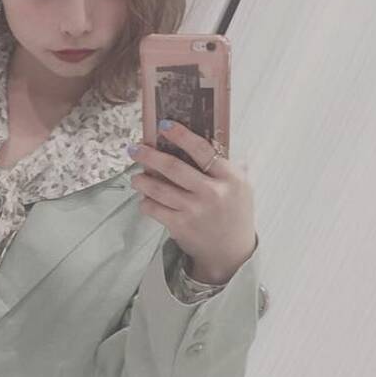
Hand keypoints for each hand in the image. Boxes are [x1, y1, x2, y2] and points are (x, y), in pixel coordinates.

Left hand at [129, 120, 257, 282]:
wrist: (231, 251)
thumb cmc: (234, 213)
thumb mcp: (241, 186)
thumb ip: (228, 165)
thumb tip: (213, 140)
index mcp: (230, 177)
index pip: (203, 150)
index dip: (181, 136)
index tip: (164, 125)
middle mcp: (212, 192)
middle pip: (174, 168)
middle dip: (150, 156)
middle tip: (134, 149)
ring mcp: (195, 210)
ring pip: (160, 189)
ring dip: (142, 181)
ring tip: (136, 177)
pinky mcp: (180, 226)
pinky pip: (155, 209)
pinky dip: (146, 202)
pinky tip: (144, 198)